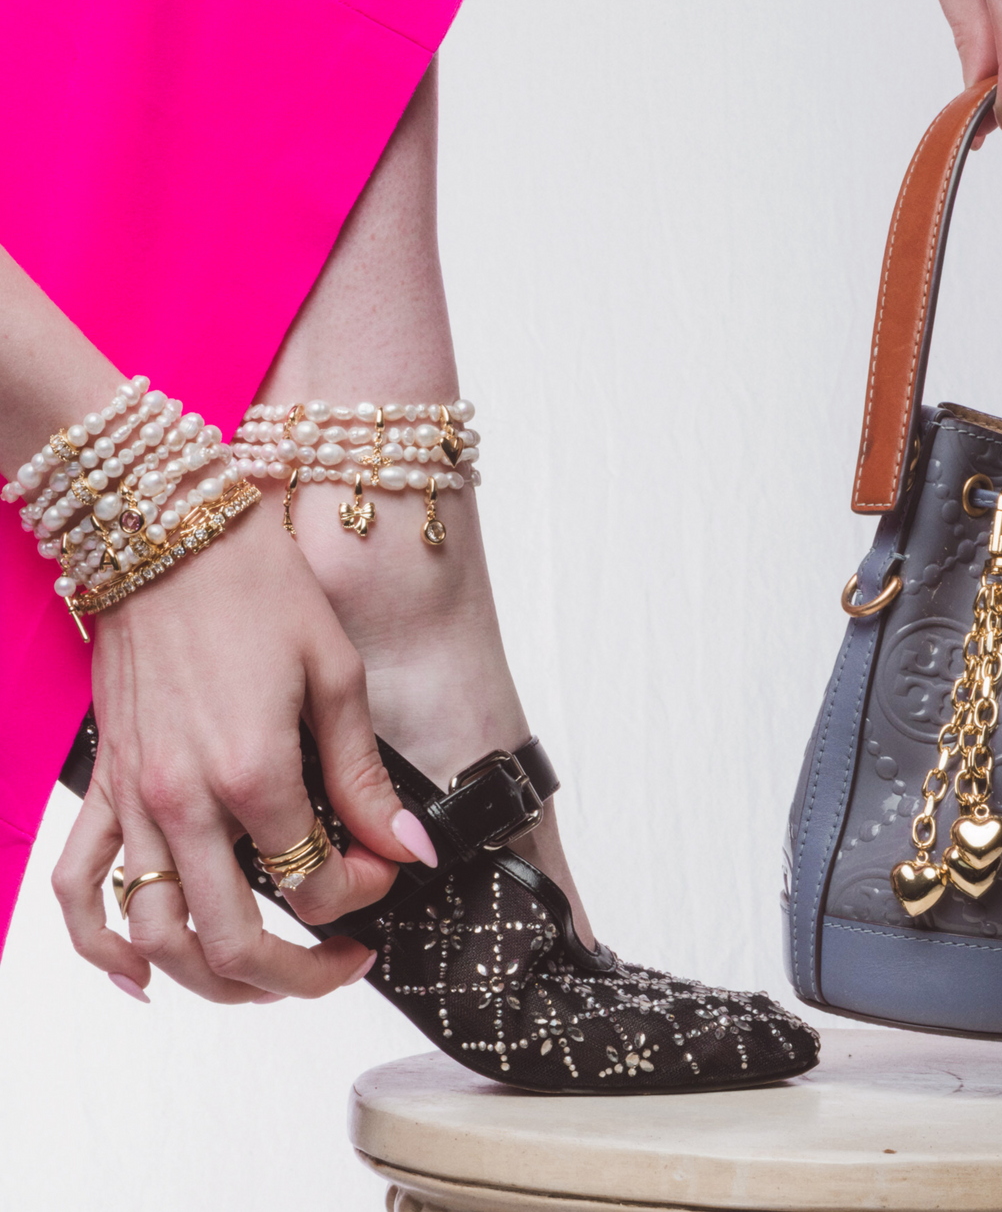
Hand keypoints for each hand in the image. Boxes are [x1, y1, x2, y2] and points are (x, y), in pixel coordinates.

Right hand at [51, 513, 430, 1002]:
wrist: (171, 532)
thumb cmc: (259, 590)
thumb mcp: (335, 673)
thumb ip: (364, 775)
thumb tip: (410, 846)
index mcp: (255, 773)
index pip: (315, 885)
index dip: (364, 893)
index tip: (387, 866)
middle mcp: (185, 803)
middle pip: (236, 943)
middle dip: (301, 975)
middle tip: (342, 962)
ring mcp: (134, 801)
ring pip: (158, 937)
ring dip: (211, 982)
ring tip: (263, 978)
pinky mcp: (103, 784)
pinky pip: (78, 888)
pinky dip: (102, 948)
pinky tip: (142, 974)